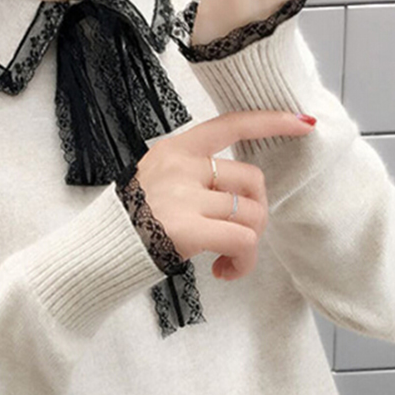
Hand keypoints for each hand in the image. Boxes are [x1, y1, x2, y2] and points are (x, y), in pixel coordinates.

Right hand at [134, 109, 315, 279]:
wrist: (92, 257)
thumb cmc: (125, 228)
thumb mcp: (153, 185)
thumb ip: (190, 178)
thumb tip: (234, 194)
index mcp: (172, 150)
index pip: (229, 124)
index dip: (270, 121)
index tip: (302, 123)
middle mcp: (180, 166)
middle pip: (251, 179)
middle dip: (256, 213)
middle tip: (237, 240)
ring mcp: (183, 196)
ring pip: (252, 214)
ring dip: (249, 245)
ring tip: (228, 262)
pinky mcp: (188, 228)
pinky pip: (242, 240)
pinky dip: (243, 262)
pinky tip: (224, 272)